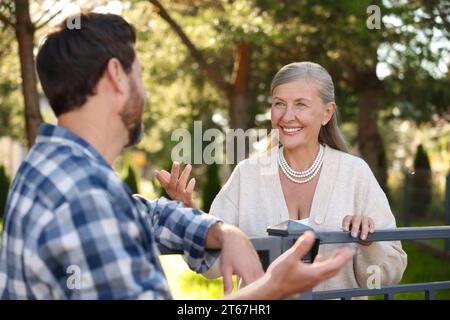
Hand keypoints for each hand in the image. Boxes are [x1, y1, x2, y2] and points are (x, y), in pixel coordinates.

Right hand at [154, 161, 198, 208]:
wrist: (190, 216)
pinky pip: (188, 193)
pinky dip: (190, 186)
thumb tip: (161, 171)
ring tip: (189, 165)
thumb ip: (169, 180)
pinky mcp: (188, 201)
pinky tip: (193, 179)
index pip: (164, 184)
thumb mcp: (175, 190)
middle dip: (174, 172)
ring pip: (180, 185)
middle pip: (172, 183)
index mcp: (171, 192)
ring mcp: (181, 198)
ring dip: (184, 175)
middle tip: (176, 162)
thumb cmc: (182, 201)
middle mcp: (174, 195)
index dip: (160, 178)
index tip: (156, 171)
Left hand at [206, 222, 263, 293]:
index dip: (251, 296)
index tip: (246, 298)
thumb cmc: (229, 252)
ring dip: (258, 288)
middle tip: (249, 296)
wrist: (235, 238)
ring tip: (251, 291)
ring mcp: (259, 266)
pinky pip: (262, 276)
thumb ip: (227, 284)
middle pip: (259, 287)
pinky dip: (259, 282)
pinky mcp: (259, 264)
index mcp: (247, 272)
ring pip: (262, 282)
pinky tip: (253, 284)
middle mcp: (255, 270)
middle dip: (256, 293)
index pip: (252, 290)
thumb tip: (227, 296)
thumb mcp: (226, 269)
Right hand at [225, 231, 354, 299]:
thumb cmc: (279, 276)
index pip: (335, 264)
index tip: (351, 250)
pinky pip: (319, 273)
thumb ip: (301, 246)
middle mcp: (315, 279)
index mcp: (315, 273)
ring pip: (327, 272)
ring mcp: (311, 281)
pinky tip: (318, 260)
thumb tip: (310, 235)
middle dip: (342, 259)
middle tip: (347, 251)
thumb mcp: (290, 257)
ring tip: (336, 254)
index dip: (344, 256)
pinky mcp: (305, 281)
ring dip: (333, 262)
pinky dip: (322, 265)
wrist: (271, 289)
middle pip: (334, 269)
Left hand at [342, 215, 374, 245]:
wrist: (361, 236)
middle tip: (354, 236)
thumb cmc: (353, 233)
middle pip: (355, 221)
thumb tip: (346, 236)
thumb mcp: (349, 234)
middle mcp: (356, 217)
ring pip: (364, 222)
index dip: (346, 224)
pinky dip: (371, 227)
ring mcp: (363, 218)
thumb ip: (348, 234)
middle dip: (355, 228)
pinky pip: (371, 223)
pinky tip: (370, 232)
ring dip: (363, 230)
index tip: (345, 230)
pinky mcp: (370, 221)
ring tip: (362, 238)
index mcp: (349, 219)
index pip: (346, 220)